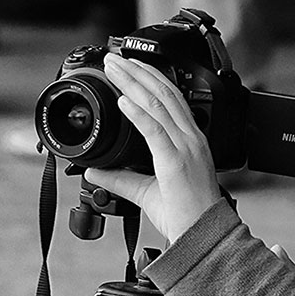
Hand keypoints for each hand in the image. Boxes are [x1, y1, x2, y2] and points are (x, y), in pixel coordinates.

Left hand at [84, 54, 221, 243]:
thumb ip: (120, 179)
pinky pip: (155, 130)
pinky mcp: (176, 161)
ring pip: (159, 104)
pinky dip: (138, 113)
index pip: (172, 99)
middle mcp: (191, 139)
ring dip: (134, 83)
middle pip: (164, 93)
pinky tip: (123, 100)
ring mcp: (186, 148)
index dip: (150, 79)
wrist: (201, 236)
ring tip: (114, 69)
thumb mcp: (145, 192)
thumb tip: (93, 172)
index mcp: (190, 142)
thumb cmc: (185, 216)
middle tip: (115, 59)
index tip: (129, 67)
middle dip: (137, 72)